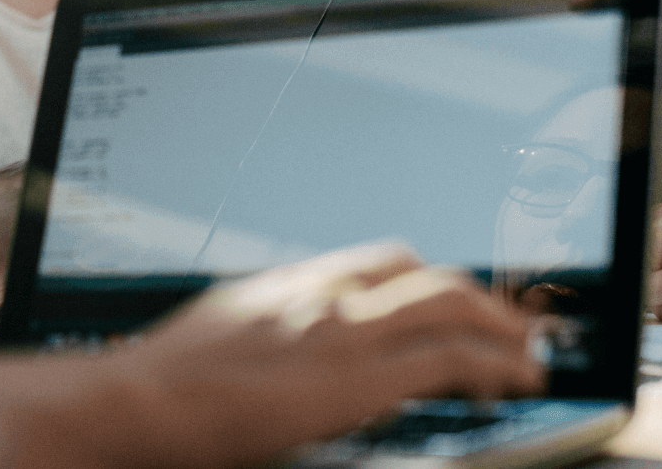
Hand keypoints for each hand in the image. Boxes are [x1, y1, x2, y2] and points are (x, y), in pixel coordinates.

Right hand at [98, 243, 542, 467]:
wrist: (135, 399)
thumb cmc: (160, 384)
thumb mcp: (219, 335)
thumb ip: (263, 332)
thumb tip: (285, 353)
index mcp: (288, 285)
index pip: (380, 263)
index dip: (431, 283)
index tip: (455, 307)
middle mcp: (320, 293)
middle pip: (423, 273)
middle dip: (476, 300)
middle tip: (507, 330)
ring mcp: (340, 329)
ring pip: (449, 304)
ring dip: (500, 330)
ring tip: (526, 359)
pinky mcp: (354, 376)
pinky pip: (446, 358)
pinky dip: (489, 366)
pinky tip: (506, 385)